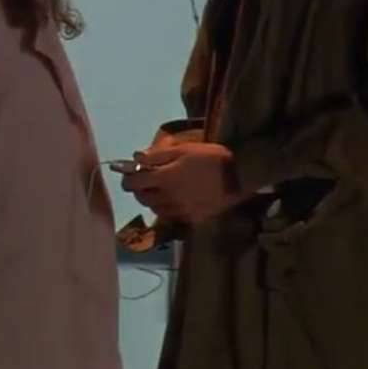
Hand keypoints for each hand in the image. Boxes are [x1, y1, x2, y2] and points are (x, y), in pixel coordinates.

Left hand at [121, 142, 247, 224]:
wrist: (239, 177)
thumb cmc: (211, 158)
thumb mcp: (184, 149)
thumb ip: (158, 155)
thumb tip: (137, 158)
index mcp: (164, 178)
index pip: (134, 182)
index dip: (128, 177)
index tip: (130, 173)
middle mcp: (168, 198)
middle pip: (142, 198)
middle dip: (140, 188)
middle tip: (147, 179)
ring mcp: (179, 211)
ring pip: (154, 209)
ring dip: (153, 199)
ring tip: (162, 189)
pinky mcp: (190, 219)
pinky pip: (170, 216)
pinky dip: (166, 208)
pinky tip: (176, 198)